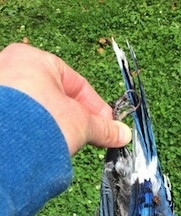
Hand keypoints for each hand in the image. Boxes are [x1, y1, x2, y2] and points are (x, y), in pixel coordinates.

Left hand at [0, 43, 131, 154]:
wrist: (10, 146)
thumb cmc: (40, 121)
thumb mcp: (81, 123)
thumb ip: (103, 128)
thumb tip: (122, 134)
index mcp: (34, 59)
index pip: (75, 83)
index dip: (96, 107)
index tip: (108, 125)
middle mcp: (11, 69)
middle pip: (56, 97)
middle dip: (75, 118)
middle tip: (88, 136)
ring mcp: (2, 92)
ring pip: (39, 110)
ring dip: (56, 127)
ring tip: (65, 144)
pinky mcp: (0, 116)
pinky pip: (23, 122)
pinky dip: (37, 133)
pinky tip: (45, 146)